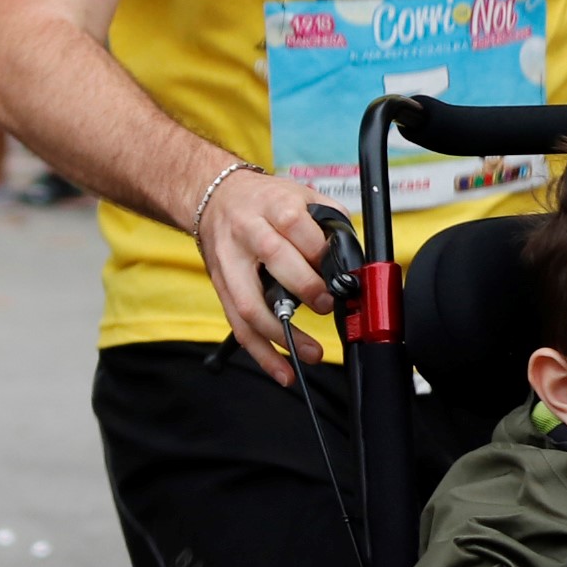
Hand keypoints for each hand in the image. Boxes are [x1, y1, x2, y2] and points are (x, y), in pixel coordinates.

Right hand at [193, 161, 330, 383]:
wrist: (213, 197)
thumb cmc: (264, 200)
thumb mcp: (299, 195)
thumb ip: (328, 222)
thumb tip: (353, 258)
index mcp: (272, 205)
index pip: (297, 227)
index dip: (319, 252)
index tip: (339, 272)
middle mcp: (247, 232)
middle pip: (274, 258)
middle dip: (306, 287)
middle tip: (328, 304)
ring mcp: (230, 263)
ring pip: (250, 304)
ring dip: (282, 334)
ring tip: (311, 352)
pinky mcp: (220, 288)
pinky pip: (238, 327)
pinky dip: (261, 354)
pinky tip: (282, 371)